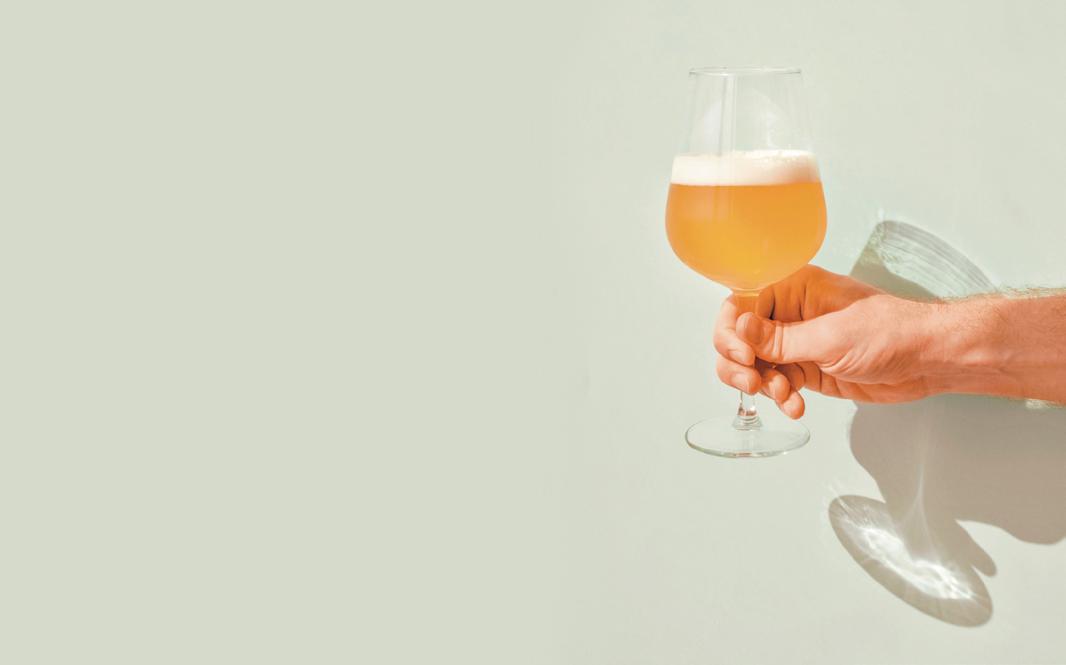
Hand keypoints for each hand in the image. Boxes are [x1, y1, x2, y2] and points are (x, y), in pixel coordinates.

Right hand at [713, 266, 934, 417]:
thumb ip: (781, 338)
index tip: (744, 355)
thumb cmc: (890, 333)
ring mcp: (796, 343)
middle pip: (738, 337)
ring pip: (752, 364)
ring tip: (784, 396)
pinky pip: (776, 383)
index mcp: (792, 288)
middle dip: (739, 364)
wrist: (927, 361)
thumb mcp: (830, 337)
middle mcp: (788, 313)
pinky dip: (781, 398)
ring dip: (762, 385)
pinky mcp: (806, 369)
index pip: (739, 302)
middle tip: (753, 383)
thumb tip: (739, 328)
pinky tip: (796, 406)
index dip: (732, 330)